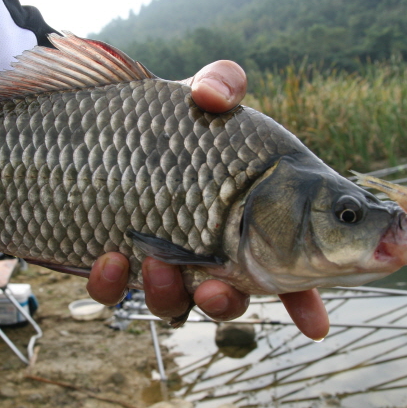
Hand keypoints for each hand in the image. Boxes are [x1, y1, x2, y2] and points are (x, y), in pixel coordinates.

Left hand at [86, 60, 329, 339]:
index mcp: (246, 217)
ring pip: (173, 304)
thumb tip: (214, 97)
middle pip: (228, 298)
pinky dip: (112, 285)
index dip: (303, 300)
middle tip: (215, 285)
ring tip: (156, 264)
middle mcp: (207, 249)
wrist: (92, 127)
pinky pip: (114, 292)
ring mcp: (158, 261)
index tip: (314, 324)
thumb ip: (222, 82)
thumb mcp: (197, 92)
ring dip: (169, 295)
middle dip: (224, 303)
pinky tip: (108, 258)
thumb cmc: (163, 115)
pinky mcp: (112, 264)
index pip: (287, 268)